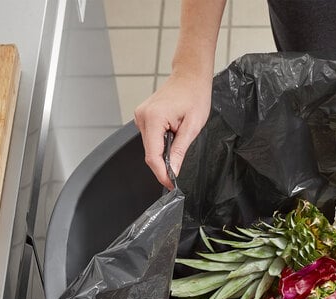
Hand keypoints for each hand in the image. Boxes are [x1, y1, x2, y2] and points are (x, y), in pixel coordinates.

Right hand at [134, 71, 211, 188]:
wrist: (190, 76)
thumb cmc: (194, 95)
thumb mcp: (192, 127)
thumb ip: (180, 151)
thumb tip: (172, 170)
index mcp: (153, 118)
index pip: (152, 156)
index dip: (161, 174)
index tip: (171, 184)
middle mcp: (142, 116)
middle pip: (149, 153)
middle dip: (162, 165)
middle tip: (177, 173)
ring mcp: (141, 115)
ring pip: (149, 147)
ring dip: (162, 153)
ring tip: (178, 143)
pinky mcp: (144, 116)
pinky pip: (150, 138)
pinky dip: (160, 144)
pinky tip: (172, 136)